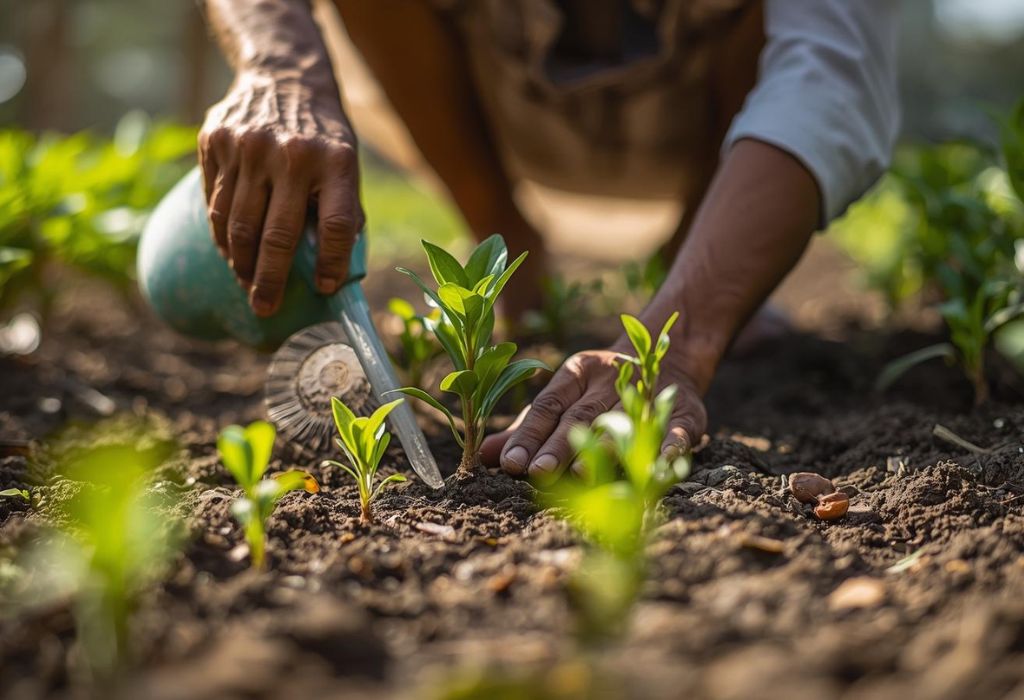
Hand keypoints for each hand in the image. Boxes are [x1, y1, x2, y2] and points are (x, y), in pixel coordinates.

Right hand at [198, 72, 362, 315]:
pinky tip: (231, 250)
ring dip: (240, 263)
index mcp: (335, 161)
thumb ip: (342, 212)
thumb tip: (334, 275)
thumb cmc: (322, 136)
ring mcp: (248, 146)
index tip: (325, 289)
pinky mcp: (215, 141)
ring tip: (246, 283)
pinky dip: (222, 233)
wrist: (284, 76)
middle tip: (264, 308)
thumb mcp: (346, 165)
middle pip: (276, 236)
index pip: (335, 226)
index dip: (331, 263)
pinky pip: (214, 202)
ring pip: (237, 225)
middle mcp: (290, 153)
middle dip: (269, 281)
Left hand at [479, 346, 707, 477]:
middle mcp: (609, 380)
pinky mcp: (685, 408)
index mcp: (576, 374)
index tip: (510, 462)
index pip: (547, 406)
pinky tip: (659, 462)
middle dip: (559, 445)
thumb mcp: (562, 398)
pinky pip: (678, 427)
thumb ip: (525, 428)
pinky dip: (671, 444)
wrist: (669, 352)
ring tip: (582, 473)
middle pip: (580, 416)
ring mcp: (648, 391)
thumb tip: (482, 456)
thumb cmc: (598, 390)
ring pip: (623, 421)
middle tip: (538, 473)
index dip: (529, 434)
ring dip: (604, 447)